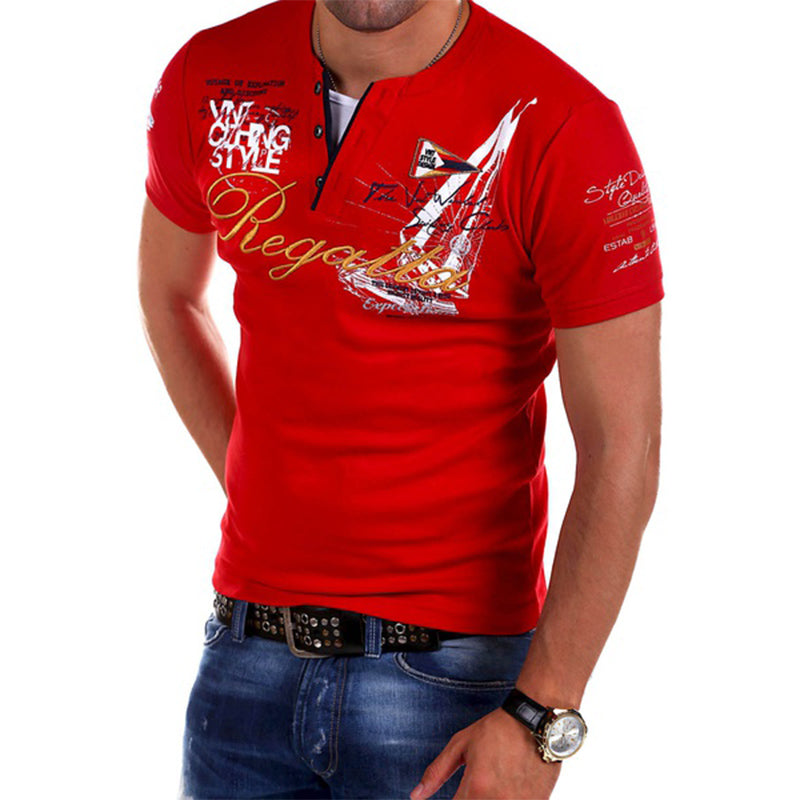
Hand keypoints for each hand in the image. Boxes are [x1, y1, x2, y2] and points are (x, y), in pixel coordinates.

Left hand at [409, 707, 560, 799]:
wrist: (535, 722)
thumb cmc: (497, 729)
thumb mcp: (461, 745)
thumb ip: (437, 772)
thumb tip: (416, 795)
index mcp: (476, 787)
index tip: (460, 794)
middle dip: (471, 798)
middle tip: (480, 782)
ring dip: (489, 798)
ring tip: (494, 780)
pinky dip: (508, 798)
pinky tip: (509, 785)